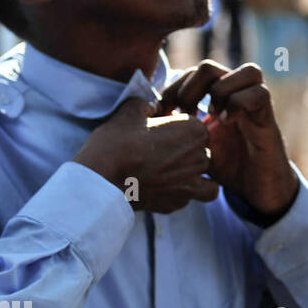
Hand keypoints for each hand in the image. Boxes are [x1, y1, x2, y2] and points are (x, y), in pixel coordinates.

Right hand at [73, 97, 218, 213]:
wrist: (102, 180)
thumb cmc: (116, 144)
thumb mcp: (128, 112)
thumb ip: (146, 104)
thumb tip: (152, 107)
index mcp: (194, 130)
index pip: (194, 125)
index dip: (176, 127)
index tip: (158, 131)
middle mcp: (200, 156)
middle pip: (201, 150)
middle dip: (185, 150)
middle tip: (157, 150)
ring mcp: (191, 182)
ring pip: (204, 175)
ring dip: (190, 172)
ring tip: (167, 171)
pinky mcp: (178, 202)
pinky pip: (191, 196)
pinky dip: (181, 192)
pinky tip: (162, 187)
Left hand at [157, 60, 298, 217]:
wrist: (256, 190)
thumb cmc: (223, 166)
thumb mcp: (192, 145)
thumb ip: (175, 129)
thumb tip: (145, 118)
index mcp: (215, 99)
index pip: (191, 73)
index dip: (173, 87)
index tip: (161, 112)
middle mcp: (236, 96)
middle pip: (210, 66)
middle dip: (190, 87)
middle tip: (183, 113)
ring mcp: (254, 106)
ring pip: (247, 71)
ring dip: (220, 90)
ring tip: (208, 115)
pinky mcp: (268, 120)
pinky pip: (260, 93)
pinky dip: (238, 103)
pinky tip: (224, 123)